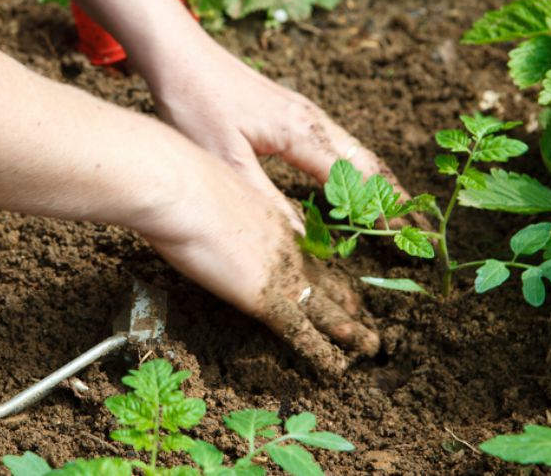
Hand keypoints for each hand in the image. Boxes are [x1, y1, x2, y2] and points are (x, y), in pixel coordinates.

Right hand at [134, 148, 379, 376]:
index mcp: (272, 217)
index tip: (333, 278)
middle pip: (325, 277)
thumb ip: (220, 208)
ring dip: (350, 330)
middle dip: (345, 299)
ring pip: (326, 307)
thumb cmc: (180, 184)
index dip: (321, 267)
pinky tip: (336, 367)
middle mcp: (286, 244)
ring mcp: (281, 271)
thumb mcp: (211, 190)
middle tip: (363, 316)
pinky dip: (322, 352)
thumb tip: (204, 213)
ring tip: (371, 347)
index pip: (306, 249)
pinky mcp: (267, 297)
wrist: (179, 189)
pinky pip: (302, 332)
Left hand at [139, 33, 406, 229]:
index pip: (356, 180)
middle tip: (418, 230)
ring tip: (397, 211)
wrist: (179, 55)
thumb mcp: (226, 161)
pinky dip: (355, 166)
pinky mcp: (291, 108)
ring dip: (378, 181)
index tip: (405, 239)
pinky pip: (337, 141)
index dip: (381, 212)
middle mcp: (312, 119)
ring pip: (355, 150)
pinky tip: (350, 181)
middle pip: (368, 163)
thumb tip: (300, 241)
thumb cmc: (196, 103)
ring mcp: (304, 111)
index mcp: (301, 133)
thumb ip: (265, 201)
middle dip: (394, 197)